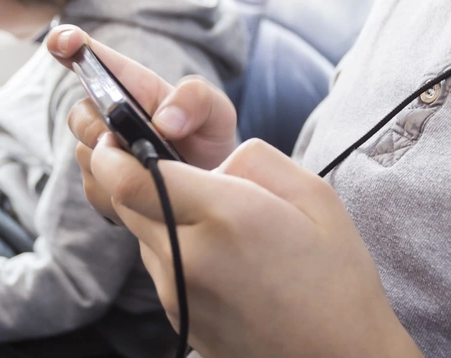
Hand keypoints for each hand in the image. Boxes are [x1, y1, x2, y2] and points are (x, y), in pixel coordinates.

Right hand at [46, 25, 238, 218]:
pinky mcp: (99, 185)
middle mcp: (107, 113)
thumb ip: (196, 100)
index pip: (89, 56)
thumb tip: (163, 122)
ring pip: (87, 155)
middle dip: (99, 129)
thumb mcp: (216, 111)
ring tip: (157, 169)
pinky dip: (122, 193)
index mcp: (131, 84)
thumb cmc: (207, 136)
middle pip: (79, 115)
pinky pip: (96, 189)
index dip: (68, 42)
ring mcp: (99, 149)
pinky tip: (148, 192)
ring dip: (118, 164)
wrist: (212, 186)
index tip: (65, 43)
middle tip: (129, 141)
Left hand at [90, 138, 422, 357]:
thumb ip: (256, 159)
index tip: (116, 132)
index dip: (114, 150)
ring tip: (207, 215)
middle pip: (125, 204)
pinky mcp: (177, 318)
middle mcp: (190, 258)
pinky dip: (172, 247)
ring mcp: (178, 294)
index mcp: (227, 217)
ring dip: (154, 213)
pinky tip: (216, 253)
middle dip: (126, 174)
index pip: (133, 177)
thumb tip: (216, 159)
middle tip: (150, 158)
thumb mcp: (315, 196)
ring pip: (141, 235)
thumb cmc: (336, 280)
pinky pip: (159, 266)